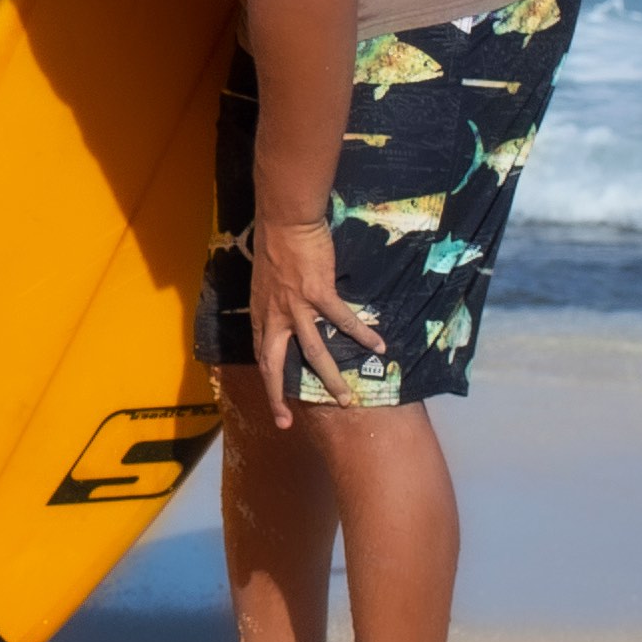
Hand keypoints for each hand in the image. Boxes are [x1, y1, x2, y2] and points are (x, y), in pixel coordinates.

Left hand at [249, 217, 383, 426]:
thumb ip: (275, 300)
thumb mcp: (266, 279)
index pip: (262, 355)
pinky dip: (362, 334)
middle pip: (275, 366)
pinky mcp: (318, 293)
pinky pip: (343, 320)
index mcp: (262, 314)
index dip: (268, 380)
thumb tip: (286, 310)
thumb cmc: (276, 244)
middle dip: (278, 397)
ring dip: (330, 378)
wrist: (285, 220)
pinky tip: (379, 346)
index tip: (275, 402)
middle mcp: (275, 316)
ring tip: (346, 399)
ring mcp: (297, 306)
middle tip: (287, 421)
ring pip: (313, 353)